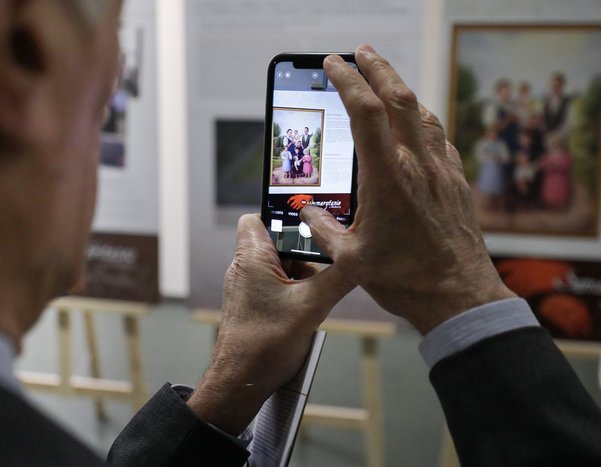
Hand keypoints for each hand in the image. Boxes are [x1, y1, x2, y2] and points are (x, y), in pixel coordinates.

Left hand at [186, 214, 335, 435]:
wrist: (241, 383)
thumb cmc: (263, 346)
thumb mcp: (312, 307)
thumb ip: (339, 278)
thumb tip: (360, 258)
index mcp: (251, 258)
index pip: (258, 217)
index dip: (283, 216)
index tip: (311, 224)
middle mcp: (245, 268)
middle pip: (280, 243)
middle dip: (305, 254)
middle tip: (324, 269)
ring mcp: (248, 288)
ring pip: (282, 267)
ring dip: (303, 278)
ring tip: (315, 298)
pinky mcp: (253, 305)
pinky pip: (279, 287)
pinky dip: (296, 293)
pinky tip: (308, 311)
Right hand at [300, 45, 514, 334]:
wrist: (459, 297)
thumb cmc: (405, 279)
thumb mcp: (350, 257)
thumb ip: (323, 229)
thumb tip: (307, 213)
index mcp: (386, 177)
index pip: (365, 112)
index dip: (347, 80)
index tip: (333, 63)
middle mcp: (417, 165)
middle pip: (399, 98)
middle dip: (378, 67)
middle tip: (361, 52)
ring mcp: (441, 171)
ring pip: (423, 113)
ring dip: (401, 90)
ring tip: (385, 81)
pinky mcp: (457, 183)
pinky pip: (439, 138)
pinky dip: (422, 120)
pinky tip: (416, 125)